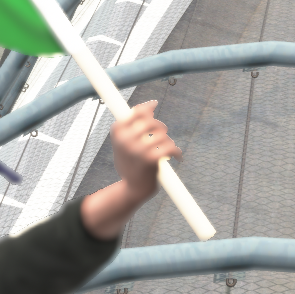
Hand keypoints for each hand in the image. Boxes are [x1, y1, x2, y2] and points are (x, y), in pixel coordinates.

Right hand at [76, 100, 178, 240]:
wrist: (133, 189)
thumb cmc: (131, 163)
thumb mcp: (125, 142)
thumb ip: (134, 124)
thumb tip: (153, 104)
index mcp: (117, 132)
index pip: (136, 111)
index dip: (147, 108)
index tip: (155, 105)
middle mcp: (125, 139)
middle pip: (152, 121)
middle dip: (160, 127)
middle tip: (162, 135)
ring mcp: (137, 149)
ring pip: (163, 135)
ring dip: (168, 142)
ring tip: (167, 150)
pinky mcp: (150, 159)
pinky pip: (170, 147)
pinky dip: (176, 152)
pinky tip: (177, 157)